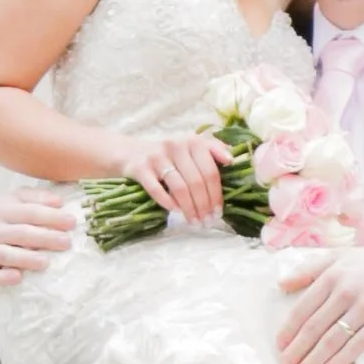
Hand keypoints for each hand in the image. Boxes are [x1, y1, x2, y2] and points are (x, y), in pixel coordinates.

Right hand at [0, 186, 75, 292]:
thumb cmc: (8, 221)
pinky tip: (18, 277)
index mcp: (2, 208)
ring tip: (45, 262)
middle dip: (44, 237)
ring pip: (5, 254)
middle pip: (20, 233)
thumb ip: (38, 198)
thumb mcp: (19, 202)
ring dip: (25, 258)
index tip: (71, 222)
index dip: (50, 216)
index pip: (29, 211)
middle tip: (66, 242)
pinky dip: (3, 277)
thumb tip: (59, 201)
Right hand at [114, 130, 233, 224]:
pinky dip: (167, 203)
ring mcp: (157, 156)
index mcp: (192, 141)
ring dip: (189, 208)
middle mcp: (176, 145)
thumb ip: (212, 150)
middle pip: (196, 182)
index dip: (216, 195)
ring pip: (179, 187)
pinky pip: (156, 189)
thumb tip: (233, 160)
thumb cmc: (168, 156)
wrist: (131, 153)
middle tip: (206, 221)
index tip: (218, 212)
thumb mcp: (190, 148)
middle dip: (204, 205)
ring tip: (194, 221)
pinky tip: (175, 211)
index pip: (210, 172)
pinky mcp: (140, 168)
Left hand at [276, 238, 363, 363]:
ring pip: (333, 340)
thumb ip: (310, 269)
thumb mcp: (341, 256)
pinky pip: (358, 346)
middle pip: (315, 327)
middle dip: (297, 350)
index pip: (303, 308)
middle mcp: (346, 291)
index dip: (289, 330)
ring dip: (314, 360)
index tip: (279, 346)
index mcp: (333, 275)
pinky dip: (341, 360)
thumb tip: (280, 285)